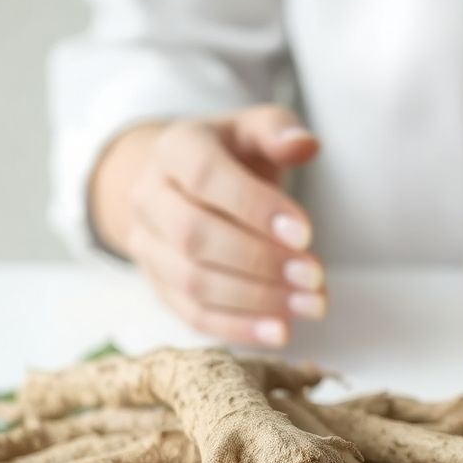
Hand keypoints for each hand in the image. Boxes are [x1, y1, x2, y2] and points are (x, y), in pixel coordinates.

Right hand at [90, 105, 325, 346]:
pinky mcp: (159, 287)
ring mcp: (148, 247)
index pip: (207, 178)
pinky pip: (193, 316)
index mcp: (174, 149)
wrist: (185, 186)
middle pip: (195, 236)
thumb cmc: (233, 157)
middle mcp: (149, 198)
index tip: (306, 234)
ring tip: (311, 305)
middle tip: (314, 276)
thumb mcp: (254, 131)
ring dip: (257, 300)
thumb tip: (304, 144)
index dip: (256, 208)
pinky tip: (281, 331)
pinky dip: (239, 328)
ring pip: (193, 282)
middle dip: (260, 261)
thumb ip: (277, 131)